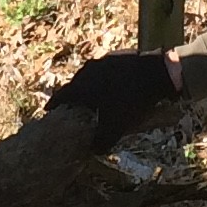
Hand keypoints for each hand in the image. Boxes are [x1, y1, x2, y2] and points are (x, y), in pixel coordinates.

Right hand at [44, 50, 179, 147]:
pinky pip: (104, 71)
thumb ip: (102, 141)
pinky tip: (114, 89)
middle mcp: (86, 71)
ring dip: (89, 89)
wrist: (157, 72)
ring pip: (89, 77)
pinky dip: (104, 81)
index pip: (60, 97)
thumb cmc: (132, 100)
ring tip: (94, 100)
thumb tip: (93, 150)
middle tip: (74, 110)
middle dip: (73, 99)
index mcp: (81, 86)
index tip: (49, 113)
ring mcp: (101, 61)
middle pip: (74, 86)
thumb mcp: (117, 126)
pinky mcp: (116, 56)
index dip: (53, 106)